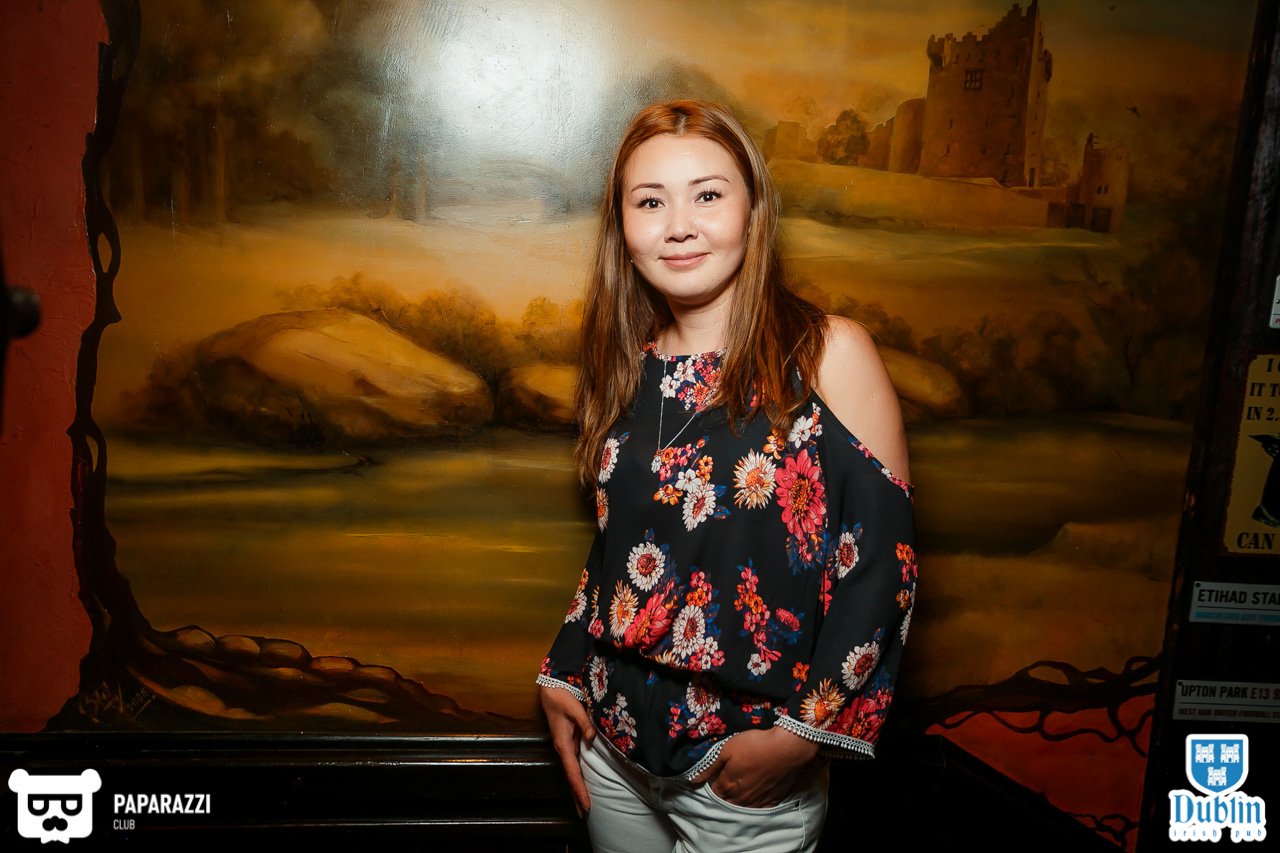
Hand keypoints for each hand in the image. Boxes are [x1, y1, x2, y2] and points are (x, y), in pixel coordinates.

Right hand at [540, 685, 595, 816]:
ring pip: (572, 771)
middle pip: (571, 777)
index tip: (586, 805)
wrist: (551, 689)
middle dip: (577, 795)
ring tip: (584, 804)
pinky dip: (579, 775)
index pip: (572, 772)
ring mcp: (565, 746)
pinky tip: (584, 781)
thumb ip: (585, 723)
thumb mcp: (575, 708)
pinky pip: (574, 763)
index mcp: (563, 744)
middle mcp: (563, 748)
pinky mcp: (569, 741)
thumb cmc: (561, 697)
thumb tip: (593, 738)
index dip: (579, 789)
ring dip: (578, 787)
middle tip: (584, 814)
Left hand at [690, 727, 818, 807]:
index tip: (712, 781)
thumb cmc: (754, 745)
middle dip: (722, 798)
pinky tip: (754, 801)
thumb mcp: (727, 749)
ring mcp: (757, 801)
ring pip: (742, 808)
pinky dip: (754, 806)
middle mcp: (740, 798)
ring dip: (737, 804)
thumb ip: (710, 766)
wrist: (786, 748)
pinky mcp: (772, 800)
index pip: (714, 793)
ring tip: (737, 796)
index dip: (711, 787)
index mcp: (727, 785)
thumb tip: (693, 780)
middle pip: (727, 803)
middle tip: (724, 789)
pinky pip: (760, 809)